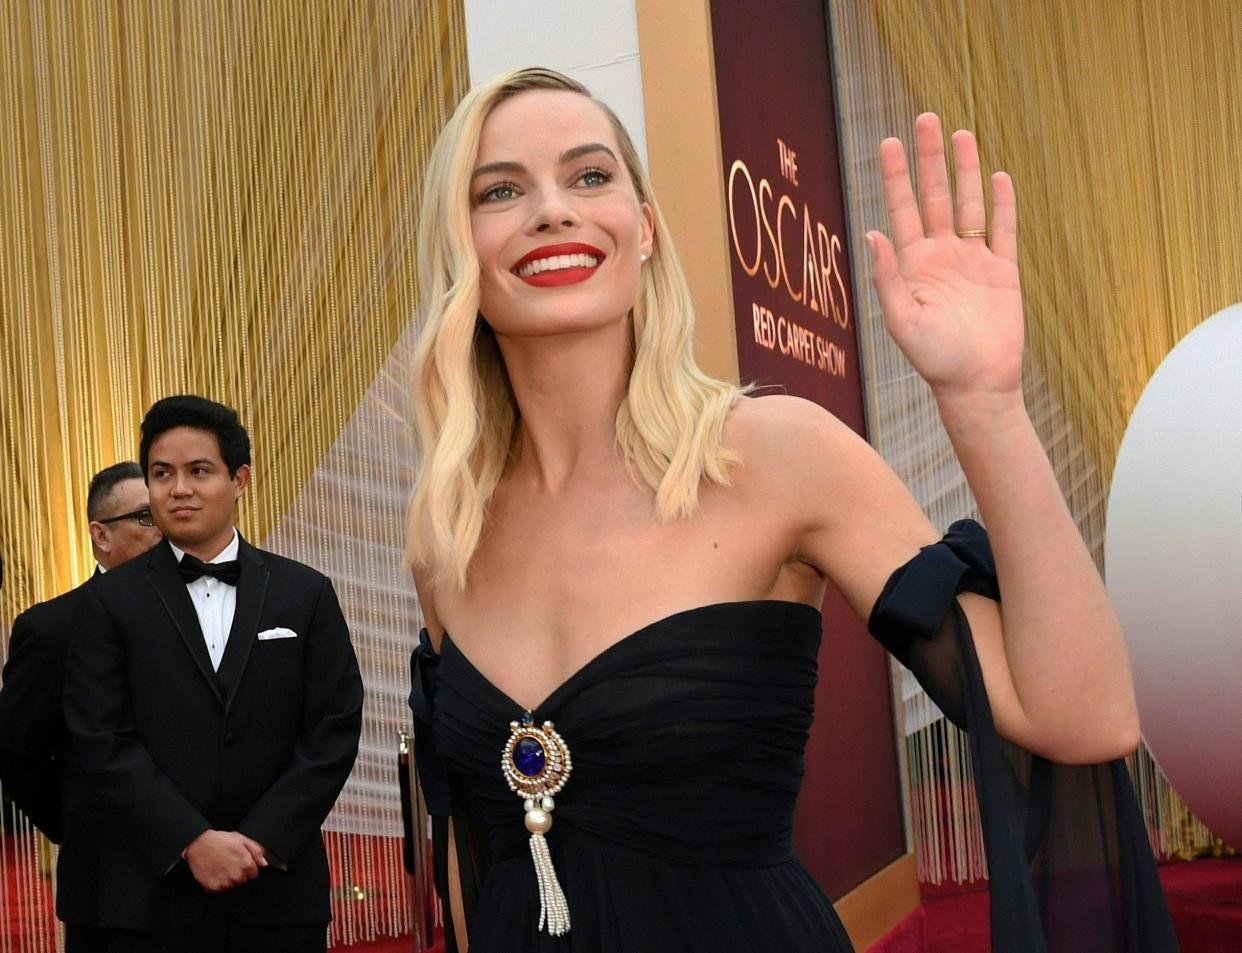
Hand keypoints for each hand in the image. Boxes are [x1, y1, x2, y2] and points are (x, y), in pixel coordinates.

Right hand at [183, 829, 265, 891]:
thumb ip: (256, 851)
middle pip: (242, 880)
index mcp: (246, 865)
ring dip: (227, 879)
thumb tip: (264, 863)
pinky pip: (219, 889)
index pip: (253, 874)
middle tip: (228, 862)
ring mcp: (225, 883)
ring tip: (220, 866)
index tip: (239, 862)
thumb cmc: (221, 840)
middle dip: (237, 873)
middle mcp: (237, 876)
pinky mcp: (213, 887)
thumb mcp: (242, 840)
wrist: (199, 844)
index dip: (247, 867)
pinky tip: (213, 872)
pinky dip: (216, 883)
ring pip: (230, 885)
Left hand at [867, 113, 1024, 403]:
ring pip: (969, 205)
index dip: (896, 175)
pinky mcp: (1003, 272)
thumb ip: (887, 278)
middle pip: (934, 196)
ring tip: (961, 134)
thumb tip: (872, 232)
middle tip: (926, 118)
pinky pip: (1003, 231)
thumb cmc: (935, 360)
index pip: (901, 209)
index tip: (891, 141)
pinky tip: (998, 176)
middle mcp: (940, 256)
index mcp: (913, 265)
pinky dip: (1002, 204)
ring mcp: (972, 261)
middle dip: (930, 159)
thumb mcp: (903, 321)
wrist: (977, 385)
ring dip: (965, 171)